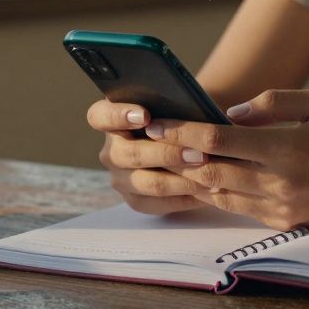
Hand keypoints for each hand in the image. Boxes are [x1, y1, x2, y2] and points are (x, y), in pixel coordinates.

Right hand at [87, 99, 212, 215]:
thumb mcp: (176, 104)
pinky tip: (206, 190)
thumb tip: (191, 108)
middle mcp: (111, 150)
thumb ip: (174, 104)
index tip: (146, 115)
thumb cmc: (182, 116)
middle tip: (199, 153)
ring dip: (181, 179)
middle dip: (167, 154)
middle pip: (129, 154)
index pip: (99, 116)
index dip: (118, 115)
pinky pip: (156, 203)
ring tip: (209, 173)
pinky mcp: (135, 199)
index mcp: (110, 119)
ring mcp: (120, 177)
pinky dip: (184, 197)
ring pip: (147, 183)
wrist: (192, 141)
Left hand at [153, 89, 308, 230]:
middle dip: (173, 156)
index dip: (182, 131)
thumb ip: (272, 103)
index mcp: (286, 148)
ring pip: (218, 194)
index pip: (218, 139)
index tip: (157, 121)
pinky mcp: (286, 224)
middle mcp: (279, 183)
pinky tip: (199, 180)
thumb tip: (229, 112)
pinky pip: (238, 209)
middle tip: (147, 141)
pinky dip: (214, 194)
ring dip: (189, 177)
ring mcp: (281, 208)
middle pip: (208, 171)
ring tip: (163, 160)